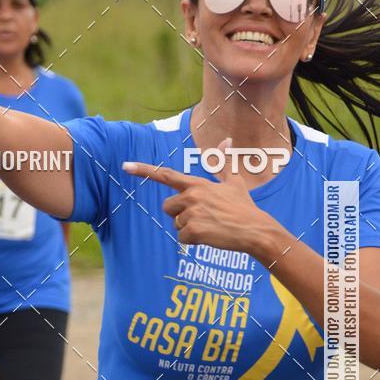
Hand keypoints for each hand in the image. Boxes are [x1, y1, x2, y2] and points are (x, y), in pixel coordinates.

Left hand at [122, 138, 270, 253]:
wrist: (254, 230)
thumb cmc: (243, 207)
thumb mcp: (234, 181)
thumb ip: (224, 162)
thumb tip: (228, 139)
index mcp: (197, 183)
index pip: (165, 175)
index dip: (143, 170)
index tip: (125, 166)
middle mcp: (191, 196)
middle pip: (167, 207)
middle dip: (179, 214)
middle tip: (203, 216)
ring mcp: (192, 213)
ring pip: (176, 224)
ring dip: (189, 228)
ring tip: (210, 226)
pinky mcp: (193, 230)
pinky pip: (182, 238)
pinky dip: (193, 241)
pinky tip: (210, 236)